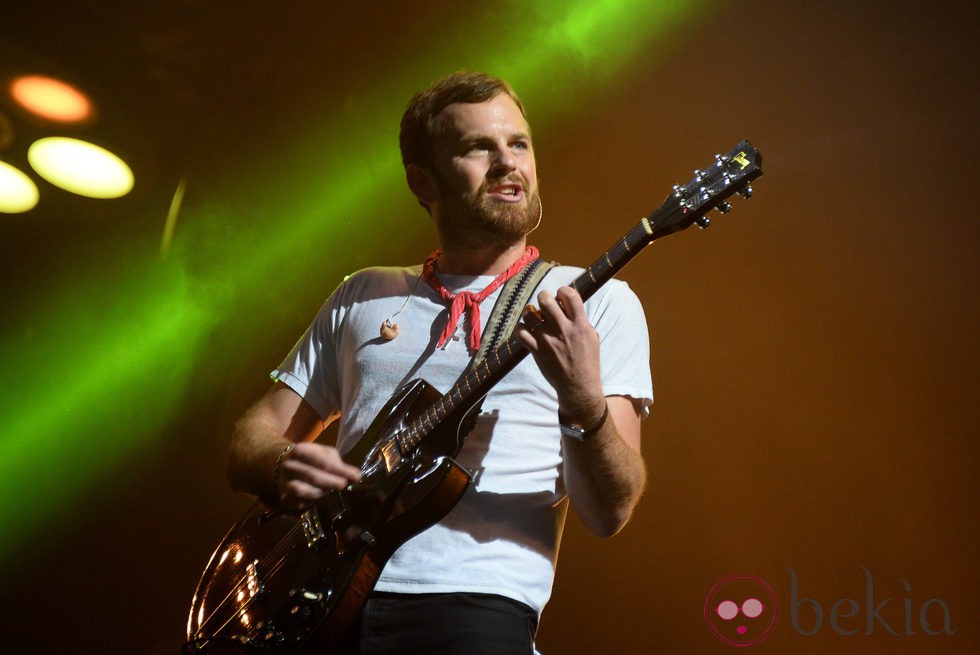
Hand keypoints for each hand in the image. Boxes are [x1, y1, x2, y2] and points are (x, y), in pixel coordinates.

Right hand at [276, 442, 361, 511]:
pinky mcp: (284, 498)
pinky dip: (310, 502)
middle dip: (331, 482)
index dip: (339, 470)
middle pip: (312, 476)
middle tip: (344, 485)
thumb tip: (356, 476)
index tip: (354, 477)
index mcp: (299, 451)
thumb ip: (340, 464)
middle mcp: (288, 466)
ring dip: (320, 493)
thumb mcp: (325, 454)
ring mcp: (284, 482)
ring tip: (329, 492)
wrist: (288, 466)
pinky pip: (298, 503)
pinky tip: (318, 500)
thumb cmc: (312, 459)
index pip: (321, 461)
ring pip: (303, 491)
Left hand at [516, 286, 606, 425]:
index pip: (570, 295)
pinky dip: (520, 328)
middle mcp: (563, 330)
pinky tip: (526, 329)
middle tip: (544, 302)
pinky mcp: (537, 351)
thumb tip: (568, 305)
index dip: (563, 291)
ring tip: (534, 316)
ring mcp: (548, 340)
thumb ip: (581, 320)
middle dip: (544, 296)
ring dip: (530, 311)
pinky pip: (520, 332)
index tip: (561, 296)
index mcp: (580, 325)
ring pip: (529, 313)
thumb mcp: (592, 338)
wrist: (578, 386)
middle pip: (546, 300)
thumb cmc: (587, 361)